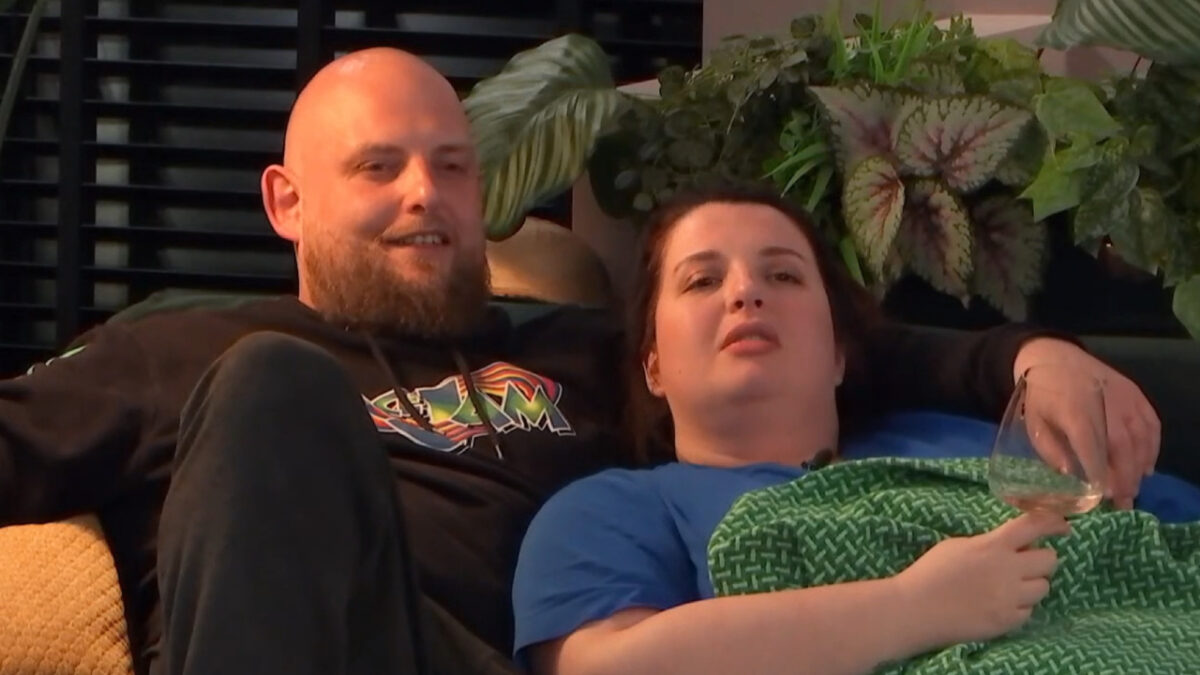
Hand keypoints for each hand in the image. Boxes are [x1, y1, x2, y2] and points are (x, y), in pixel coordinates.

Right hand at [895, 513, 1068, 646]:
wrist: (916, 609)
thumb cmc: (930, 572)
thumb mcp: (958, 546)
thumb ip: (987, 544)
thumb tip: (1010, 545)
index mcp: (993, 545)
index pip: (1034, 525)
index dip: (1054, 522)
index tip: (1062, 526)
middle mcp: (1008, 569)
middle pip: (1049, 560)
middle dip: (1040, 560)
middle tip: (1025, 564)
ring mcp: (1010, 597)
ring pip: (1043, 587)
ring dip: (1031, 585)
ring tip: (1010, 588)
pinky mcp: (1008, 621)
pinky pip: (1029, 611)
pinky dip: (1018, 607)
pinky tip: (999, 605)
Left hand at [1013, 338, 1160, 508]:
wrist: (1054, 358)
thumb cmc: (1041, 396)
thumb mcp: (1034, 423)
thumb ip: (1049, 449)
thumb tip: (1069, 475)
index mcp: (1073, 411)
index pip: (1091, 445)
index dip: (1100, 471)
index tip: (1103, 495)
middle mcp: (1104, 403)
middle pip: (1121, 445)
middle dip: (1124, 476)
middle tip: (1123, 502)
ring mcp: (1123, 397)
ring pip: (1140, 437)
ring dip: (1139, 466)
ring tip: (1133, 489)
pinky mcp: (1135, 393)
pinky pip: (1151, 424)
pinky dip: (1152, 448)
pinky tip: (1146, 467)